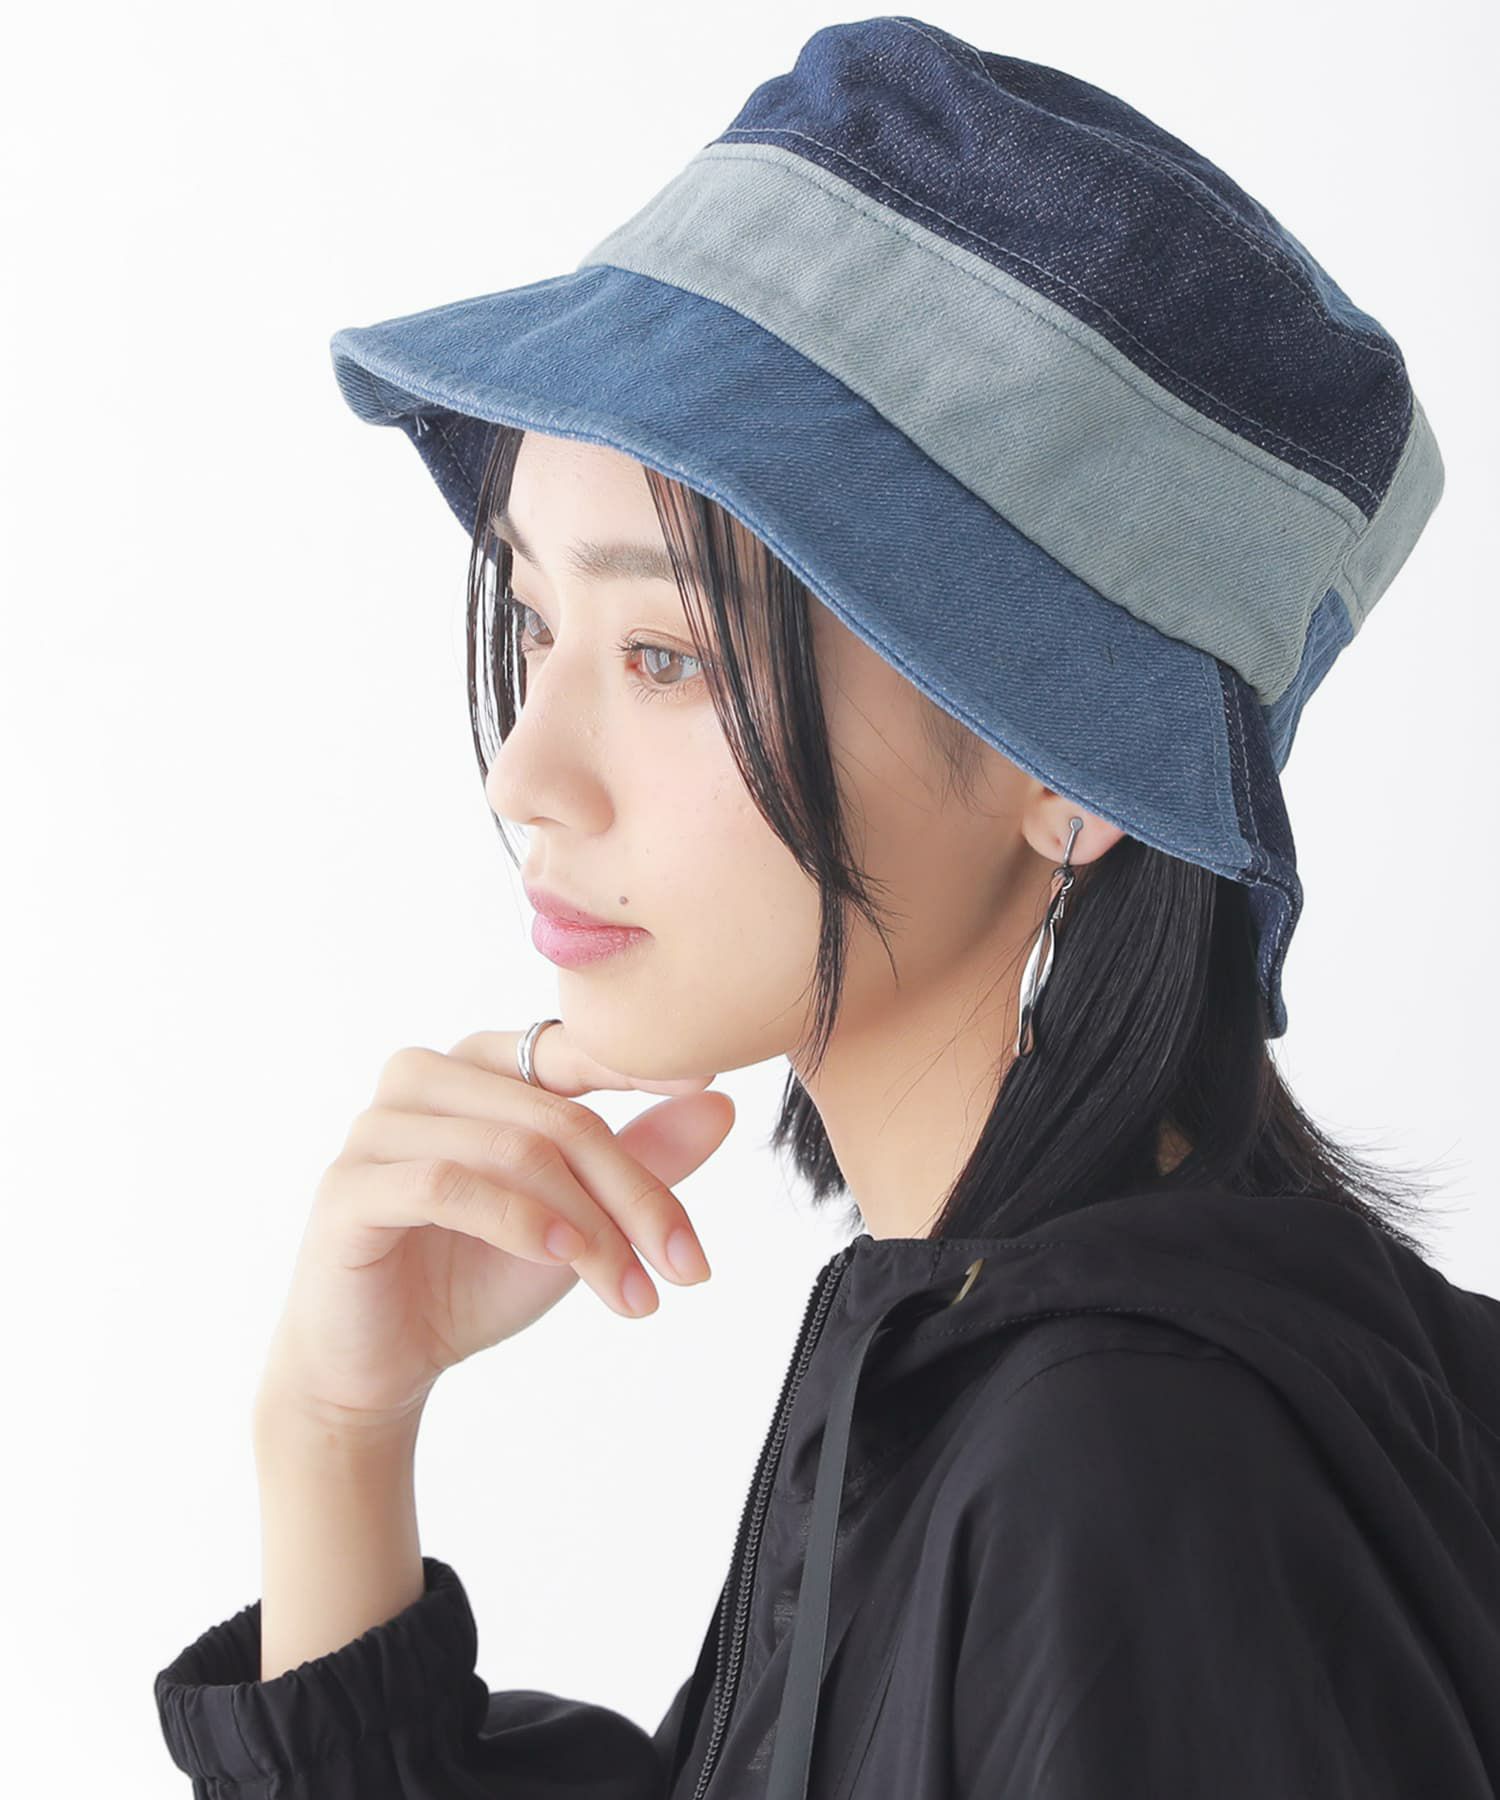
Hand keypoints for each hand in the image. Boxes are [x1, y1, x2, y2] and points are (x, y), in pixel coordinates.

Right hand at [253, 1023, 731, 1437]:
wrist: (380, 1365)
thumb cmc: (475, 1276)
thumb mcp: (578, 1220)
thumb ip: (639, 1159)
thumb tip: (722, 1103)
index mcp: (476, 1065)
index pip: (571, 1051)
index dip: (640, 1066)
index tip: (708, 1083)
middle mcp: (423, 1076)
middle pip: (556, 1115)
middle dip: (635, 1194)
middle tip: (687, 1265)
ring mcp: (378, 1127)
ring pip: (514, 1150)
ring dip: (589, 1226)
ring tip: (634, 1291)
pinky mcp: (350, 1187)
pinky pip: (449, 1185)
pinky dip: (519, 1221)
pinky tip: (564, 1259)